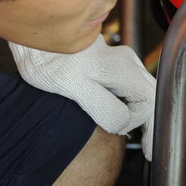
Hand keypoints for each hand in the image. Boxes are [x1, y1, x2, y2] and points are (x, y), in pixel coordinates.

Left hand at [11, 35, 156, 156]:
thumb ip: (104, 107)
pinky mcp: (108, 65)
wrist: (34, 34)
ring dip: (140, 116)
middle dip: (152, 124)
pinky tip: (121, 118)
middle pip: (152, 97)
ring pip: (142, 92)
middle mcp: (126, 64)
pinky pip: (129, 88)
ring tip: (137, 138)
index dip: (147, 126)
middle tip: (148, 150)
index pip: (149, 103)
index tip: (145, 150)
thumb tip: (123, 124)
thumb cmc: (47, 58)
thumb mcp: (73, 87)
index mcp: (121, 70)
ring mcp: (119, 62)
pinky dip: (130, 106)